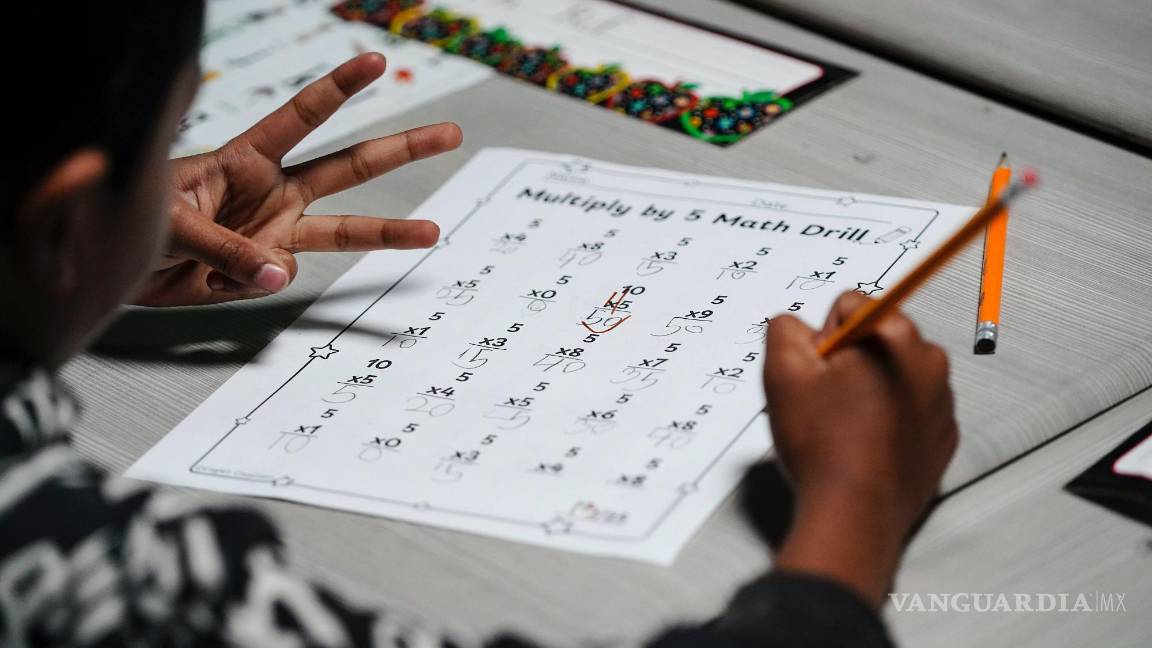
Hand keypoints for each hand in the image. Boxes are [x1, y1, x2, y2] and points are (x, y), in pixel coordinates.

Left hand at [134, 53, 462, 305]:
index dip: (339, 88)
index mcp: (247, 160)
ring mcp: (276, 233)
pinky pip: (273, 281)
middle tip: (448, 134)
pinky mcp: (267, 270)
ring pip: (344, 230)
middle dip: (401, 149)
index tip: (375, 62)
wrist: (118, 265)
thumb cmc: (137, 220)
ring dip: (390, 232)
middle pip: (350, 167)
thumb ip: (226, 248)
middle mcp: (274, 193)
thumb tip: (280, 274)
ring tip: (431, 232)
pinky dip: (242, 285)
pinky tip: (207, 280)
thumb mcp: (171, 223)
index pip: (301, 118)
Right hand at [763, 292, 957, 605]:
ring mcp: (941, 401)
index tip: (818, 371)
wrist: (854, 514)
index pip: (849, 305)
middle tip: (826, 401)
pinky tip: (863, 444)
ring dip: (868, 391)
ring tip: (843, 427)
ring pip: (892, 375)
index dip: (821, 339)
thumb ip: (784, 329)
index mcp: (894, 335)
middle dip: (848, 362)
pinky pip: (909, 410)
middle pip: (875, 339)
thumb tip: (795, 325)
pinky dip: (887, 420)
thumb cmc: (823, 446)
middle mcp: (929, 361)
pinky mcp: (942, 435)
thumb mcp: (782, 373)